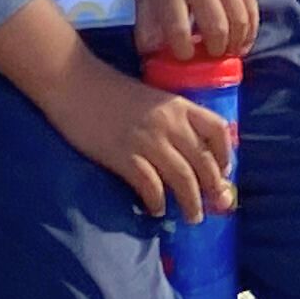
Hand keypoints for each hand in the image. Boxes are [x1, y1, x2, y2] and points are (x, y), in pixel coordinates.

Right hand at [51, 57, 237, 219]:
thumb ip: (171, 118)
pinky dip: (157, 201)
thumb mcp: (152, 98)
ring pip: (182, 179)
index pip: (218, 129)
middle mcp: (170, 124)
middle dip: (213, 188)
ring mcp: (148, 141)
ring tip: (193, 217)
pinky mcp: (124, 156)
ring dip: (191, 202)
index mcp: (179, 106)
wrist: (74, 82)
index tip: (225, 171)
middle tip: (216, 206)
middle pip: (203, 162)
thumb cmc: (110, 90)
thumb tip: (187, 148)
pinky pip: (150, 185)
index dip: (225, 153)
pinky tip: (157, 210)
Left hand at [137, 0, 257, 63]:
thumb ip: (147, 23)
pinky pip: (253, 7)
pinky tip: (243, 40)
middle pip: (216, 27)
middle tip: (210, 56)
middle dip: (215, 50)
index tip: (185, 55)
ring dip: (236, 43)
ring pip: (240, 19)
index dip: (183, 51)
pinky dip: (251, 29)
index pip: (179, 29)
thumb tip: (153, 54)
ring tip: (228, 51)